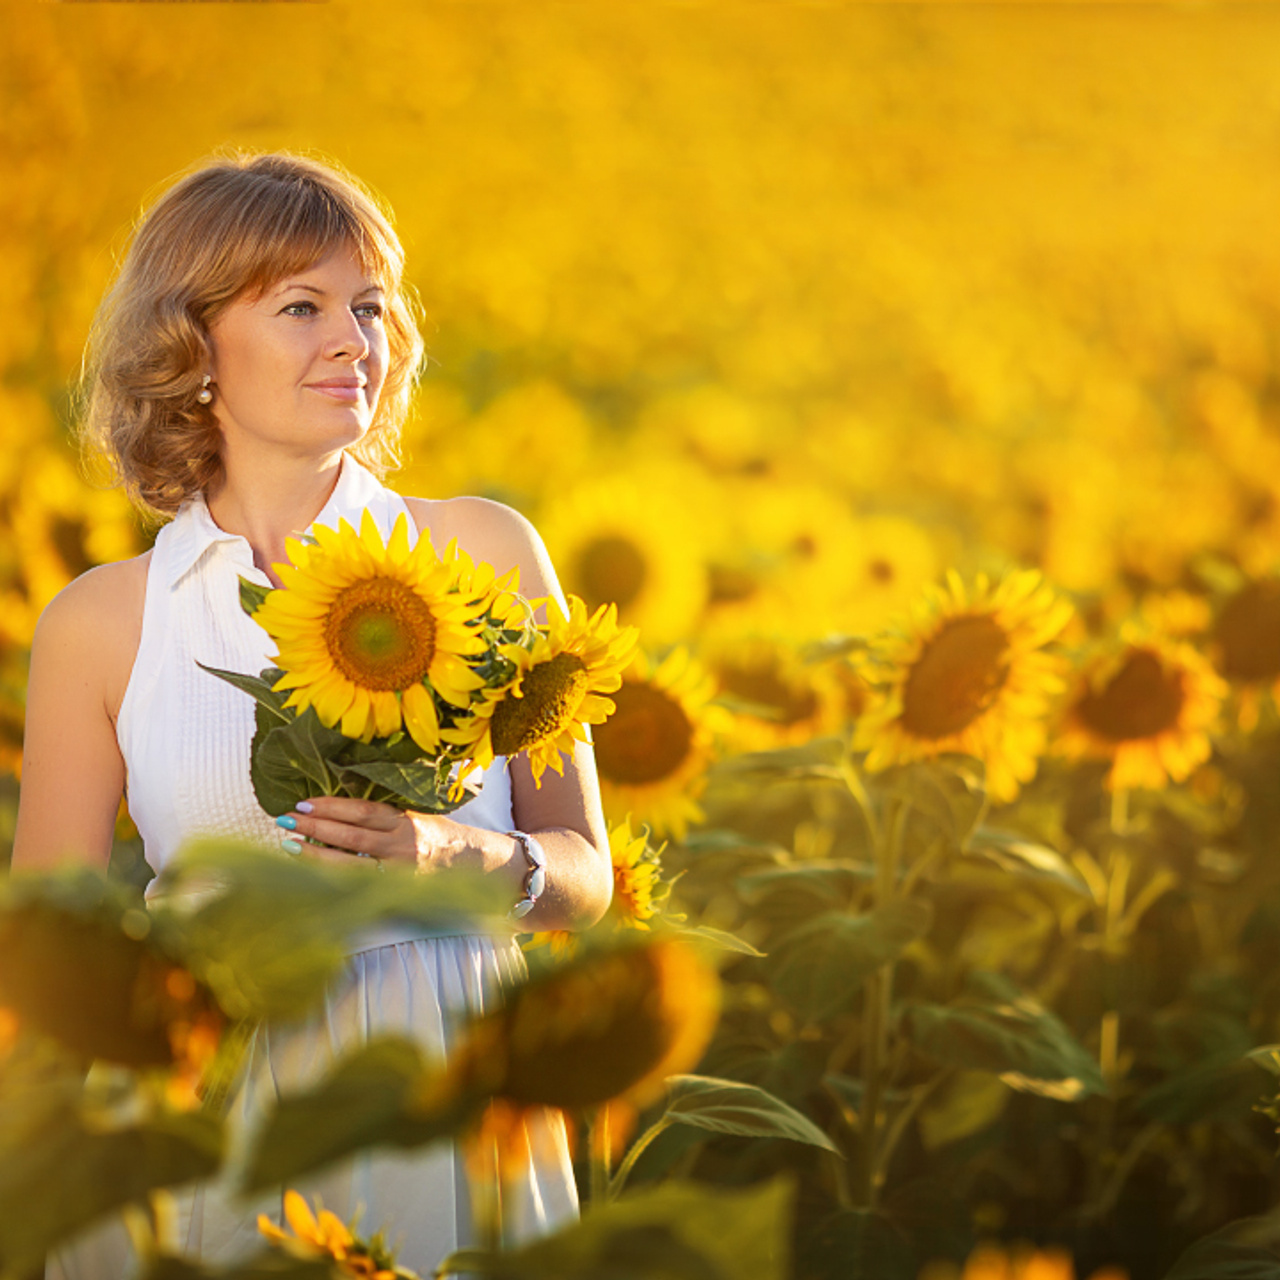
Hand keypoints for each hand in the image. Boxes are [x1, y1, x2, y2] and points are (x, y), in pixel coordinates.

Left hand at [276, 797, 521, 885]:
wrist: (484, 870)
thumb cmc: (447, 840)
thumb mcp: (421, 818)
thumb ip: (387, 818)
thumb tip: (339, 813)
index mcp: (408, 821)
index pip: (362, 812)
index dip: (331, 807)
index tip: (303, 803)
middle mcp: (404, 846)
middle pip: (351, 837)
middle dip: (315, 828)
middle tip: (284, 821)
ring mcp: (400, 874)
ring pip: (350, 865)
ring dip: (317, 855)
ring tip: (289, 847)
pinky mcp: (399, 895)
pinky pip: (360, 888)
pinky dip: (334, 881)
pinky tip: (313, 878)